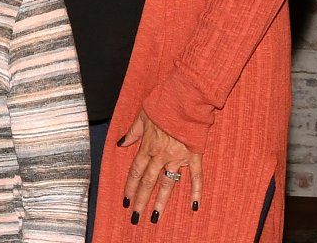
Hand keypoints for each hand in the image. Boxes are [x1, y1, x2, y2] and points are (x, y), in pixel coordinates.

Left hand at [119, 110, 202, 225]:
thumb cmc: (163, 104)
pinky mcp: (194, 156)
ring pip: (168, 183)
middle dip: (141, 200)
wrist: (186, 99)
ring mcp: (178, 157)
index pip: (136, 171)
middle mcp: (161, 155)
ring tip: (155, 216)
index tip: (125, 201)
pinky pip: (196, 176)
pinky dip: (196, 191)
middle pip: (148, 182)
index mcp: (148, 146)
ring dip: (161, 201)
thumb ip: (133, 132)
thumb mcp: (142, 116)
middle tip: (136, 217)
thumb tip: (121, 143)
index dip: (130, 187)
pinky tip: (193, 206)